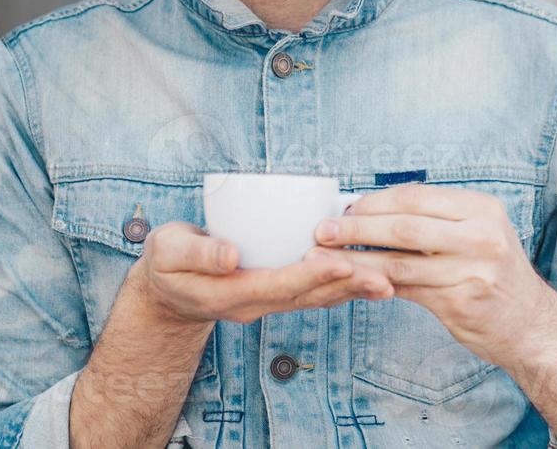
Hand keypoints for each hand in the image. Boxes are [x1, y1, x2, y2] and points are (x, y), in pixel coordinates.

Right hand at [134, 221, 393, 324]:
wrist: (167, 289)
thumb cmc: (167, 263)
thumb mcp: (168, 252)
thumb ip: (198, 254)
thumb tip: (232, 254)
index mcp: (232, 294)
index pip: (279, 285)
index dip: (312, 274)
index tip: (341, 261)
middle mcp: (256, 303)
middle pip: (308, 296)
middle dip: (347, 285)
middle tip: (384, 276)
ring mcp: (268, 302)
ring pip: (316, 298)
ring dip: (352, 289)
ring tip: (389, 281)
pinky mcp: (276, 293)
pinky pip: (314, 293)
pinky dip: (342, 285)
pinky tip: (368, 277)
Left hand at [311, 183, 546, 362]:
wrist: (532, 325)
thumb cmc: (493, 274)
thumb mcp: (477, 234)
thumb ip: (435, 221)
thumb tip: (371, 209)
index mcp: (481, 209)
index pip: (416, 197)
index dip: (375, 201)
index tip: (345, 207)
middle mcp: (480, 236)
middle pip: (404, 225)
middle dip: (358, 226)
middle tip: (323, 229)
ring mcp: (471, 270)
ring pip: (399, 261)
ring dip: (355, 259)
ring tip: (324, 258)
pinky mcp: (459, 302)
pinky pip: (406, 289)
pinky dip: (374, 284)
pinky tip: (352, 282)